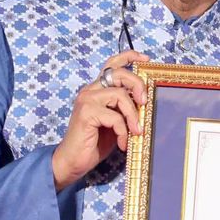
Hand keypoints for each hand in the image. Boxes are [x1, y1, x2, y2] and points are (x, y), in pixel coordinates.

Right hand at [52, 49, 149, 187]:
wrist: (73, 162)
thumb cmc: (95, 143)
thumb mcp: (115, 122)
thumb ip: (125, 108)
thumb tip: (146, 102)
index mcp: (96, 89)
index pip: (112, 64)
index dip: (129, 57)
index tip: (146, 59)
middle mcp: (90, 90)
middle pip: (119, 74)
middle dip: (137, 85)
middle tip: (145, 103)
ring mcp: (86, 100)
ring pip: (120, 95)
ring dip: (133, 115)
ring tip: (137, 131)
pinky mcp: (86, 113)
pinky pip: (115, 117)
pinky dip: (123, 131)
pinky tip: (123, 143)